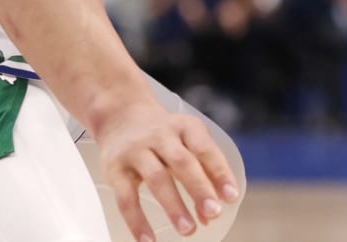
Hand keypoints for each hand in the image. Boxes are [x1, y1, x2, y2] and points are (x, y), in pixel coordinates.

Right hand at [92, 97, 238, 240]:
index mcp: (186, 127)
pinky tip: (148, 240)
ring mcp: (136, 151)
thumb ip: (202, 176)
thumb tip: (209, 216)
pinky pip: (126, 197)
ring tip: (188, 229)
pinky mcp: (115, 168)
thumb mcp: (187, 144)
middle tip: (214, 212)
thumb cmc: (164, 137)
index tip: (231, 197)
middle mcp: (161, 135)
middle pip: (182, 161)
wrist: (121, 116)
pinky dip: (137, 221)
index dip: (220, 172)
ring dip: (174, 206)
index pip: (205, 149)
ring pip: (157, 178)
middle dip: (199, 188)